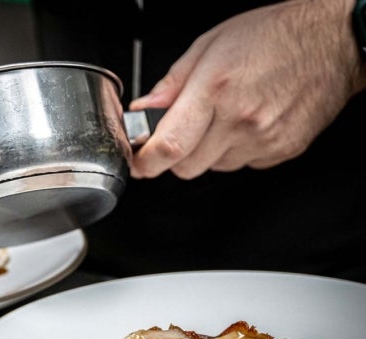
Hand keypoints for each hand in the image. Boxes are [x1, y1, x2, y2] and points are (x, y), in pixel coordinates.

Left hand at [128, 0, 365, 179]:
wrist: (334, 41)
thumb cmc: (272, 36)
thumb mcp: (209, 46)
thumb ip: (170, 85)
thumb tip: (142, 111)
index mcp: (215, 90)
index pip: (169, 145)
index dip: (146, 162)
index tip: (138, 162)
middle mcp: (240, 119)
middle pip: (186, 167)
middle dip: (175, 155)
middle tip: (183, 129)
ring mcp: (263, 139)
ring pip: (214, 168)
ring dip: (208, 151)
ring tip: (225, 115)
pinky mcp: (281, 151)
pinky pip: (243, 164)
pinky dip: (236, 150)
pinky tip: (247, 122)